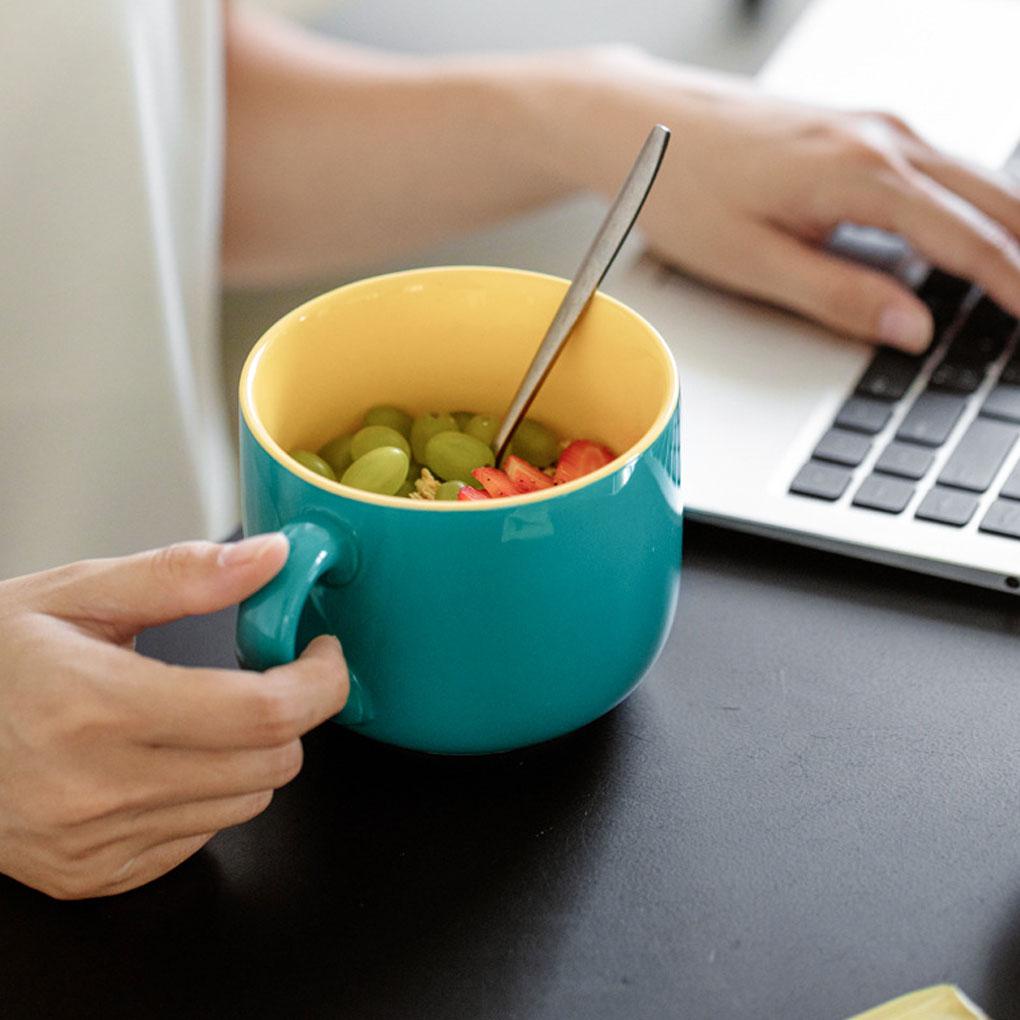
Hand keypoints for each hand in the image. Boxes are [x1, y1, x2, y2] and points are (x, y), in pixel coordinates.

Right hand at [0, 534, 347, 898]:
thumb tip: (268, 559)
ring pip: (247, 802)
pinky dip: (208, 794)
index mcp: (96, 705)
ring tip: (203, 715)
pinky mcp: (93, 875)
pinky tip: (163, 759)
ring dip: (252, 754)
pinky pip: (200, 837)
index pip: (263, 713)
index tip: (322, 656)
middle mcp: (97, 786)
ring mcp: (95, 842)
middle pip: (271, 763)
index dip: (319, 682)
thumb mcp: (75, 594)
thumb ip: (180, 575)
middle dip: (292, 714)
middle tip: (269, 677)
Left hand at [567, 49, 1019, 351]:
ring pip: (970, 177)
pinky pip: (938, 166)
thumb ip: (839, 297)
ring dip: (1007, 225)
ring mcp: (873, 125)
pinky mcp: (857, 128)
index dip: (1013, 285)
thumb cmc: (685, 190)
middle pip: (991, 199)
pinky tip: (974, 231)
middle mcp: (881, 137)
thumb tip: (913, 328)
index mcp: (861, 173)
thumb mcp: (754, 262)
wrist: (642, 123)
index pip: (966, 240)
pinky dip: (970, 203)